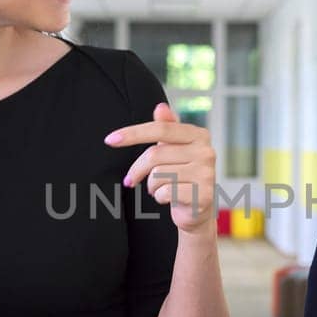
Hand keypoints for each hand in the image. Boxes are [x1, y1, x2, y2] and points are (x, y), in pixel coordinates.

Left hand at [106, 103, 217, 233]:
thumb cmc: (182, 176)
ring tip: (158, 189)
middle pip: (155, 154)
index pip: (161, 129)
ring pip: (158, 175)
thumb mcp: (174, 149)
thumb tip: (160, 107)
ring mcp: (206, 174)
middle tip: (131, 180)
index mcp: (199, 135)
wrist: (198, 209)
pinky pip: (166, 192)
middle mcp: (206, 152)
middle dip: (137, 169)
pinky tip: (168, 198)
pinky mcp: (203, 195)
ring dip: (151, 185)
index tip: (110, 140)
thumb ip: (168, 128)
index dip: (133, 133)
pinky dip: (160, 197)